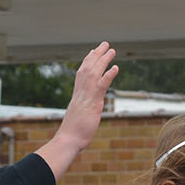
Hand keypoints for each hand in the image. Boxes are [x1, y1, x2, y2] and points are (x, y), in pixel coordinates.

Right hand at [35, 42, 117, 179]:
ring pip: (94, 73)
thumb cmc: (72, 134)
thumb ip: (83, 112)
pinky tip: (116, 67)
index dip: (88, 62)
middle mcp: (81, 92)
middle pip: (88, 68)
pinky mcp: (93, 103)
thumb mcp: (78, 118)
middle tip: (105, 44)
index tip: (93, 52)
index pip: (82, 74)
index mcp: (77, 95)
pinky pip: (101, 86)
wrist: (68, 140)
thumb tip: (84, 114)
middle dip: (96, 55)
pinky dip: (109, 75)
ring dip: (103, 60)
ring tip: (112, 50)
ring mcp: (86, 96)